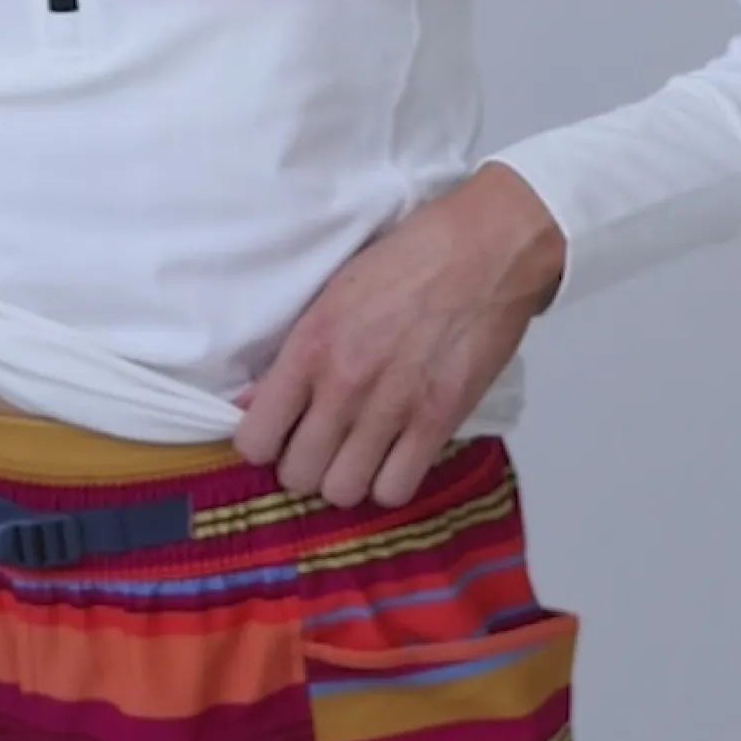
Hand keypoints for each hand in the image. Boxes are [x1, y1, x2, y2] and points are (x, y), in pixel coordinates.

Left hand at [230, 164, 565, 509]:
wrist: (485, 249)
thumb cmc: (408, 259)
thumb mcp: (335, 293)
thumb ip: (296, 352)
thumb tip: (257, 400)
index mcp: (310, 346)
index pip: (255, 438)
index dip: (263, 444)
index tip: (278, 433)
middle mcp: (344, 385)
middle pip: (297, 474)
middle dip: (303, 465)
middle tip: (319, 445)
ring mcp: (392, 408)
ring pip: (342, 491)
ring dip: (344, 478)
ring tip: (356, 455)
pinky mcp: (438, 422)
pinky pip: (395, 490)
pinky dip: (390, 482)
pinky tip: (393, 458)